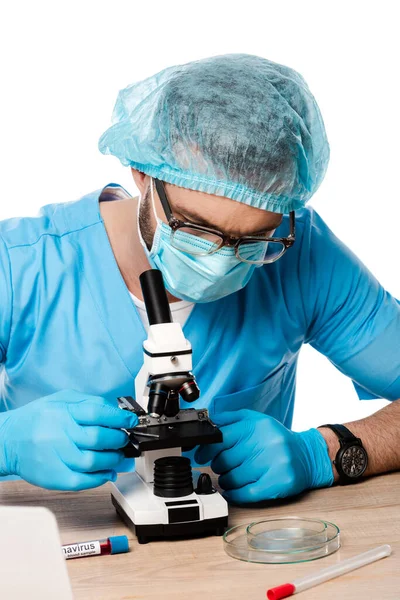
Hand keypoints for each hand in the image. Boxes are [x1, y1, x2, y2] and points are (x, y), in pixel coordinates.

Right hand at [0, 390, 137, 490]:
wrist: (8, 440)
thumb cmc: (36, 419)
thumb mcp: (60, 400)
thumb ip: (87, 402)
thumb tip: (113, 410)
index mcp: (64, 413)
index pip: (98, 413)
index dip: (120, 418)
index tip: (131, 421)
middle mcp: (61, 434)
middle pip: (100, 438)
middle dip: (119, 439)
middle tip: (124, 439)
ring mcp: (58, 457)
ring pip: (95, 461)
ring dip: (113, 459)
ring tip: (118, 456)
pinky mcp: (55, 476)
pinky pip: (84, 481)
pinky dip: (100, 478)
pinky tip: (107, 472)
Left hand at [194, 409, 333, 503]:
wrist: (307, 456)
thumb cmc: (277, 439)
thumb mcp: (256, 420)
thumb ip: (231, 418)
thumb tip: (208, 421)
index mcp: (257, 426)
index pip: (221, 438)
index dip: (206, 449)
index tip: (199, 456)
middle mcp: (266, 443)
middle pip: (225, 460)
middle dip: (218, 466)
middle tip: (220, 466)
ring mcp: (273, 464)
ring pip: (233, 478)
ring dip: (225, 481)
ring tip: (229, 477)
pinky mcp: (278, 483)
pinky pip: (246, 493)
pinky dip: (234, 494)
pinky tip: (232, 491)